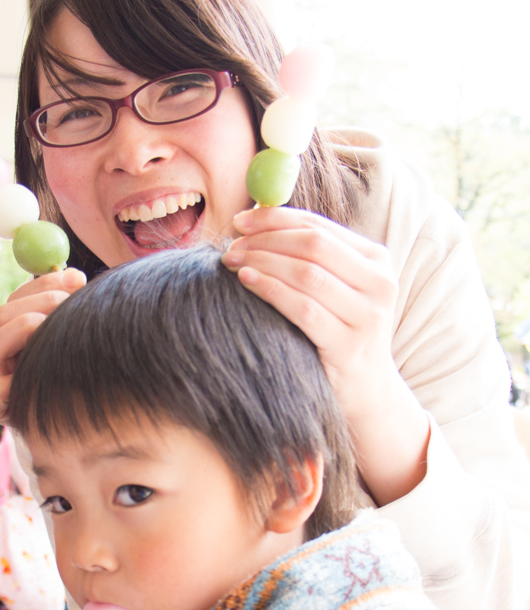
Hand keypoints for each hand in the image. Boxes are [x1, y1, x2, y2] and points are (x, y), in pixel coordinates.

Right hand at [0, 269, 85, 423]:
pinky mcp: (8, 413)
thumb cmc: (94, 365)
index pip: (21, 296)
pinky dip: (1, 393)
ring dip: (24, 331)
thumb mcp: (84, 330)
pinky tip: (20, 383)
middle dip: (40, 302)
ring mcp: (8, 381)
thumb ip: (74, 303)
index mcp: (26, 332)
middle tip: (70, 304)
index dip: (45, 284)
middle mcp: (13, 354)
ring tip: (63, 332)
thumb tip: (75, 275)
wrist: (105, 414)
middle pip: (4, 315)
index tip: (77, 278)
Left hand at [225, 207, 429, 504]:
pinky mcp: (348, 344)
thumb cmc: (340, 332)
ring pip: (307, 273)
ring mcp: (367, 315)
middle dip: (266, 240)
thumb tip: (257, 221)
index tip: (240, 220)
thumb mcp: (337, 289)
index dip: (276, 219)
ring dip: (263, 262)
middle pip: (313, 245)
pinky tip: (247, 282)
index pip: (319, 226)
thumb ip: (312, 257)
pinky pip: (303, 308)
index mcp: (377, 259)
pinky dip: (271, 289)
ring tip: (233, 263)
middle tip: (231, 246)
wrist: (366, 390)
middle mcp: (379, 283)